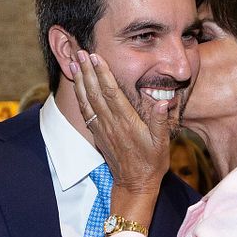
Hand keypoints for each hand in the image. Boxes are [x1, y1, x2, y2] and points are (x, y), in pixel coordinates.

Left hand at [70, 49, 168, 225]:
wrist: (135, 185)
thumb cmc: (152, 163)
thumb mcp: (162, 143)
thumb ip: (161, 121)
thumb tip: (163, 102)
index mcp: (127, 122)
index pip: (112, 92)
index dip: (103, 73)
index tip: (96, 57)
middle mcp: (111, 124)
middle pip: (95, 92)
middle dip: (87, 71)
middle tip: (80, 51)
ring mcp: (102, 129)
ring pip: (87, 101)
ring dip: (79, 81)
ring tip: (74, 63)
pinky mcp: (98, 135)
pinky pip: (86, 112)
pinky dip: (79, 97)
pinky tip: (77, 86)